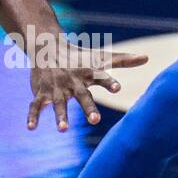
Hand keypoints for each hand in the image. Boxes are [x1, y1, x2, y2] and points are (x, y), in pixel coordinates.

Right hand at [27, 46, 147, 131]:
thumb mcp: (100, 58)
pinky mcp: (42, 93)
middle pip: (82, 96)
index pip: (101, 77)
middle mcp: (73, 81)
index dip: (109, 82)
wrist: (48, 47)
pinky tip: (30, 128)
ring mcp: (57, 88)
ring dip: (60, 116)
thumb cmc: (79, 56)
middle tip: (95, 120)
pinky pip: (36, 105)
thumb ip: (123, 60)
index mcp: (88, 73)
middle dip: (88, 108)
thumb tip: (147, 57)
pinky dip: (32, 116)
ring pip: (59, 103)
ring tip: (63, 129)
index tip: (118, 88)